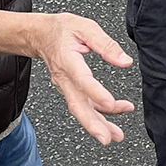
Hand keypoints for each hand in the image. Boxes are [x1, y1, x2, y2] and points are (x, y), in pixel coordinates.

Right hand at [33, 12, 136, 144]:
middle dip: (92, 124)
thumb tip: (125, 61)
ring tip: (116, 136)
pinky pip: (84, 105)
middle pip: (77, 105)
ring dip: (97, 125)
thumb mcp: (86, 28)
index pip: (82, 79)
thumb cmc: (63, 30)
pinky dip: (100, 114)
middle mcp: (64, 78)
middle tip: (107, 138)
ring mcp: (66, 87)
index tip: (110, 103)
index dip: (95, 93)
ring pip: (80, 109)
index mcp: (68, 60)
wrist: (40, 35)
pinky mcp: (70, 90)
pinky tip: (116, 115)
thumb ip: (106, 44)